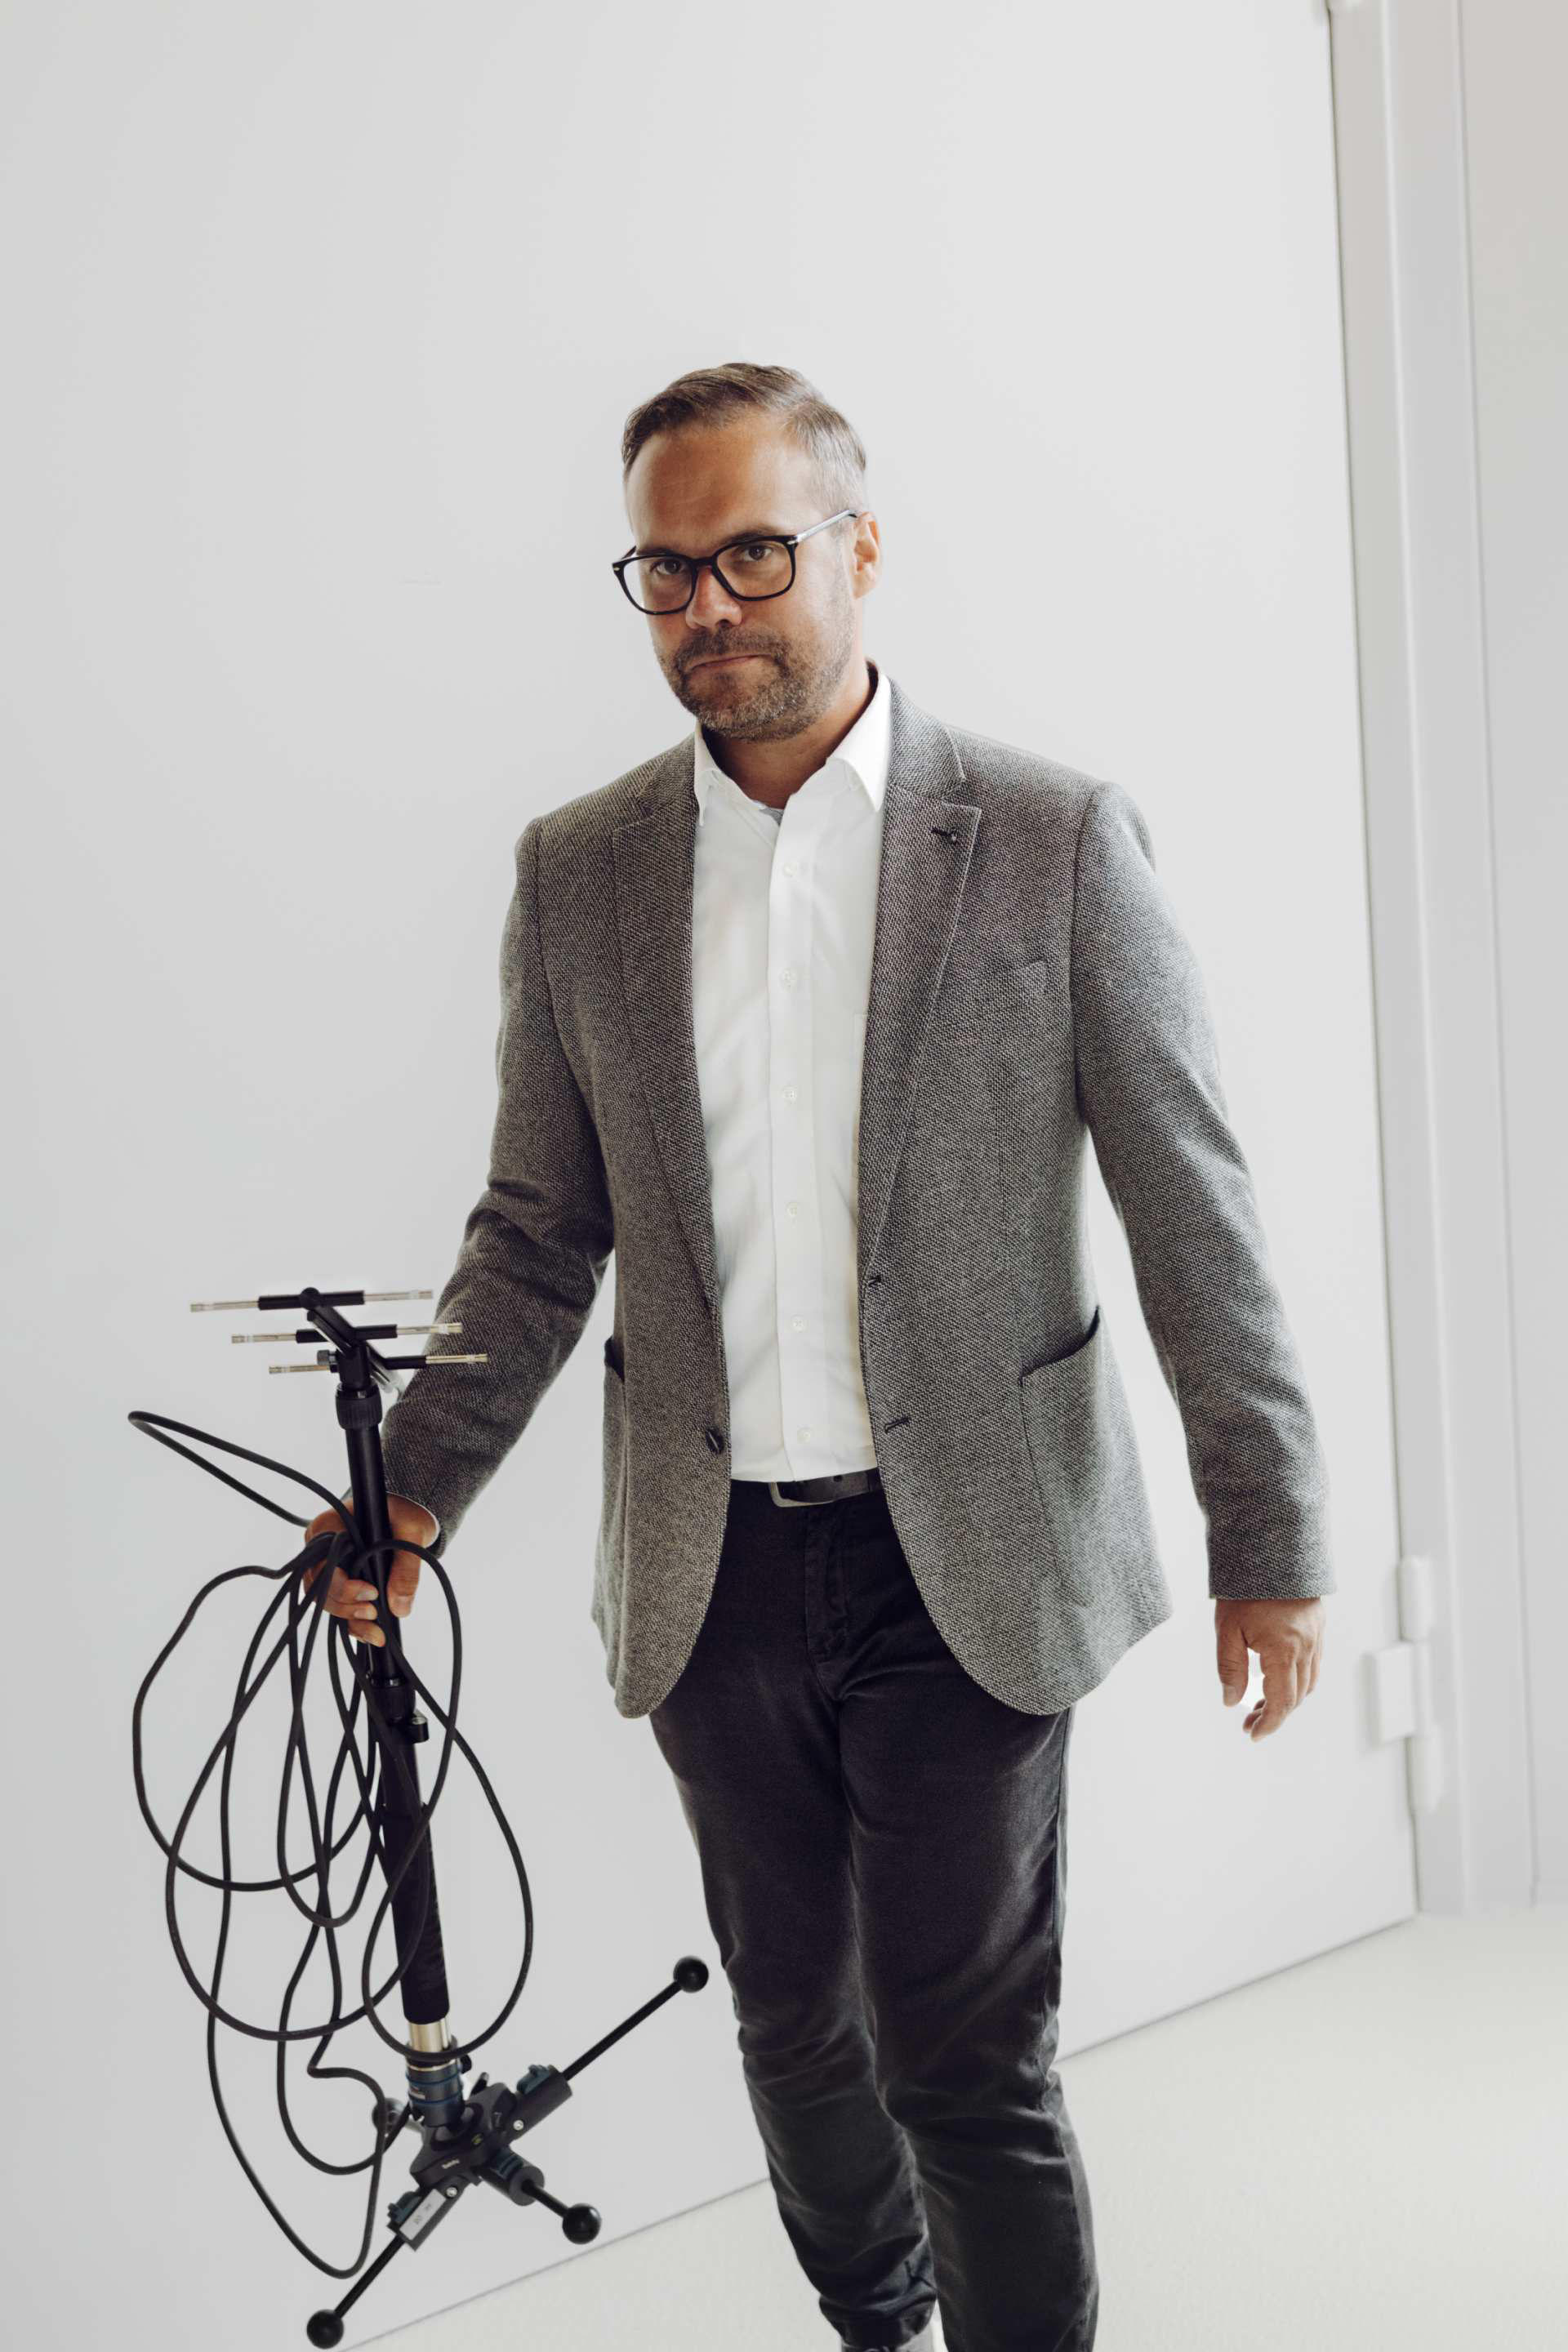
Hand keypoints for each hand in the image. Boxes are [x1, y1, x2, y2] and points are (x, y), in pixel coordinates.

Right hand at [300, 1492, 437, 1646]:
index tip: (371, 1592)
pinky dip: (355, 1625)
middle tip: (373, 1613)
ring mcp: (328, 1567)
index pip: (321, 1562)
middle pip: (318, 1586)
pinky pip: (340, 1608)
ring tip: (376, 1630)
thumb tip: (399, 1608)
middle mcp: (320, 1548)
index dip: (339, 1584)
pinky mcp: (341, 1583)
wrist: (407, 1516)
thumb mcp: (412, 1532)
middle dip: (345, 1606)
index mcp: (328, 1527)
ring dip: (350, 1620)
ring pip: (326, 1601)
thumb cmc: (404, 1514)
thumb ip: (406, 1568)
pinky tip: (373, 1635)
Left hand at [1215, 1595, 1325, 1739]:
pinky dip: (1297, 1679)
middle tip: (1249, 1721)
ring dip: (1288, 1699)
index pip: (1282, 1702)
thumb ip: (1230, 1669)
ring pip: (1308, 1682)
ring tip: (1260, 1704)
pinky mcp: (1318, 1626)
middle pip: (1297, 1696)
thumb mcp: (1228, 1630)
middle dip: (1275, 1715)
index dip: (1269, 1724)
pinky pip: (1313, 1664)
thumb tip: (1231, 1702)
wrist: (1271, 1548)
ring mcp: (1316, 1637)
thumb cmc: (1245, 1589)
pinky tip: (1276, 1678)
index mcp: (1284, 1651)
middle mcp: (1307, 1648)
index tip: (1252, 1734)